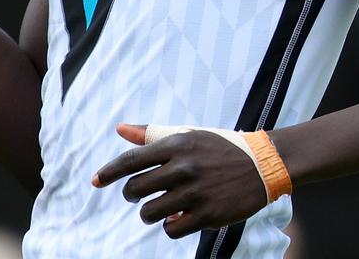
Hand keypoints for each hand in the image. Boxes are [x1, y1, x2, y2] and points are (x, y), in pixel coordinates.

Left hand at [92, 123, 267, 238]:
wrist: (263, 165)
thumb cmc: (220, 148)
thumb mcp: (189, 134)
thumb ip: (152, 133)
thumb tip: (120, 129)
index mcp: (177, 144)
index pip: (131, 160)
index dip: (108, 172)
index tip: (95, 181)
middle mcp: (183, 167)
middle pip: (135, 189)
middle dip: (131, 195)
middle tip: (138, 195)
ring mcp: (195, 193)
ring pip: (149, 212)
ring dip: (149, 213)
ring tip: (160, 208)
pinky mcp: (207, 215)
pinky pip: (170, 229)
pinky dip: (170, 226)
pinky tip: (178, 218)